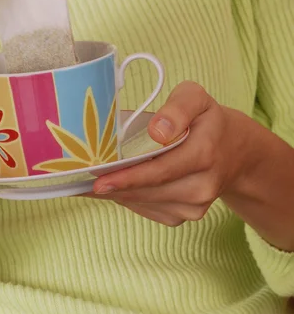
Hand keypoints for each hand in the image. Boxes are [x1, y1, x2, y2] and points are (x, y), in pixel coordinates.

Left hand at [88, 81, 251, 225]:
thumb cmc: (207, 120)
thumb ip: (178, 107)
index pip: (159, 170)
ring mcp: (195, 206)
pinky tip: (114, 186)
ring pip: (144, 203)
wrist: (235, 151)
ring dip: (116, 194)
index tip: (98, 180)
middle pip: (148, 190)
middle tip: (79, 180)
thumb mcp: (196, 98)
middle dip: (113, 186)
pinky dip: (128, 198)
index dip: (126, 177)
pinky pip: (148, 209)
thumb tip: (156, 131)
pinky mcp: (186, 215)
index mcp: (203, 154)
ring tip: (87, 183)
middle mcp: (201, 186)